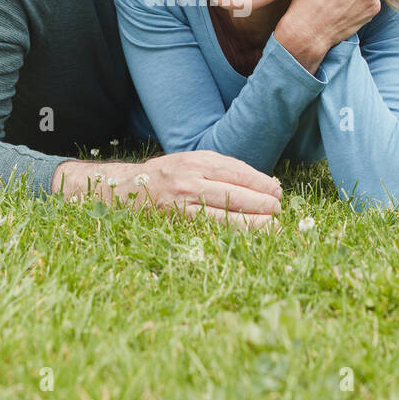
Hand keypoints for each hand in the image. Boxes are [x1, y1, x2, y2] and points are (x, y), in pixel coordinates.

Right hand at [53, 151, 282, 231]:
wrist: (120, 191)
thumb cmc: (164, 177)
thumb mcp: (190, 162)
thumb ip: (222, 170)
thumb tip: (266, 185)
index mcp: (194, 161)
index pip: (236, 171)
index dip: (261, 183)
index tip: (277, 192)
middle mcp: (188, 181)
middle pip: (235, 194)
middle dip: (262, 204)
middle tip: (278, 211)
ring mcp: (180, 206)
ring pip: (226, 218)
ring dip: (254, 224)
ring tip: (272, 227)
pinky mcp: (175, 226)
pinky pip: (209, 232)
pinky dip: (231, 236)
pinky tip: (247, 238)